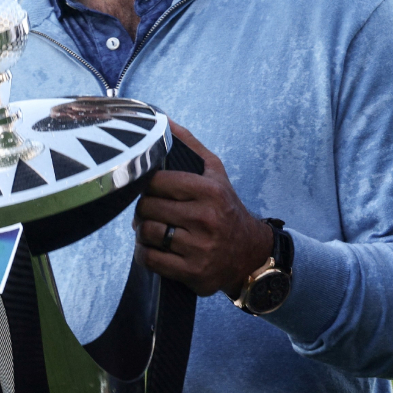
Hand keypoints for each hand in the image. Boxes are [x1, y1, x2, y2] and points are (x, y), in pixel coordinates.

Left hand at [133, 124, 275, 298]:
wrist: (250, 253)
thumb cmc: (226, 209)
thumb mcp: (216, 174)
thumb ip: (191, 146)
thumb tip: (164, 120)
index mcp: (210, 191)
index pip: (157, 181)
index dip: (148, 185)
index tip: (153, 190)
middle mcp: (206, 218)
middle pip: (148, 207)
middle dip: (144, 210)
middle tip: (150, 211)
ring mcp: (199, 247)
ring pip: (147, 233)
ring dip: (142, 232)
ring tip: (151, 229)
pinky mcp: (193, 272)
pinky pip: (150, 259)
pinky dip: (145, 254)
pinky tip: (153, 248)